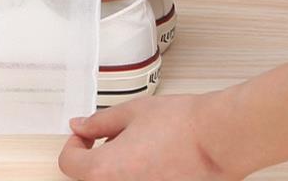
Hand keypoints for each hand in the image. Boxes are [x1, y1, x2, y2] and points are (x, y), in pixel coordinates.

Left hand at [58, 95, 234, 180]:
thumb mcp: (129, 113)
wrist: (218, 139)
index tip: (85, 135)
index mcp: (106, 169)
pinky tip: (152, 162)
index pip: (69, 164)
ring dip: (117, 169)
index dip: (74, 145)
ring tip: (137, 149)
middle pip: (91, 178)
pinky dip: (137, 176)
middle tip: (111, 139)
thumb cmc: (180, 124)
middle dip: (95, 159)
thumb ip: (98, 122)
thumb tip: (79, 126)